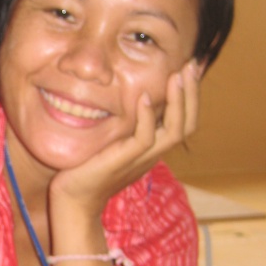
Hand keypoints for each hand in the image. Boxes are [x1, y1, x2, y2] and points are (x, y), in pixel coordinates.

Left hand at [50, 60, 200, 218]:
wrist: (73, 201)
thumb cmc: (86, 170)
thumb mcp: (110, 142)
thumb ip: (122, 125)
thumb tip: (123, 97)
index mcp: (152, 148)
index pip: (182, 121)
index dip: (190, 96)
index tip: (189, 68)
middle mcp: (152, 154)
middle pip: (187, 124)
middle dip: (192, 93)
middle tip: (192, 64)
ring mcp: (140, 159)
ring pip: (174, 131)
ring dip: (178, 101)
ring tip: (176, 75)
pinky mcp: (123, 161)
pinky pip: (144, 139)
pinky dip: (145, 116)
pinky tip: (143, 96)